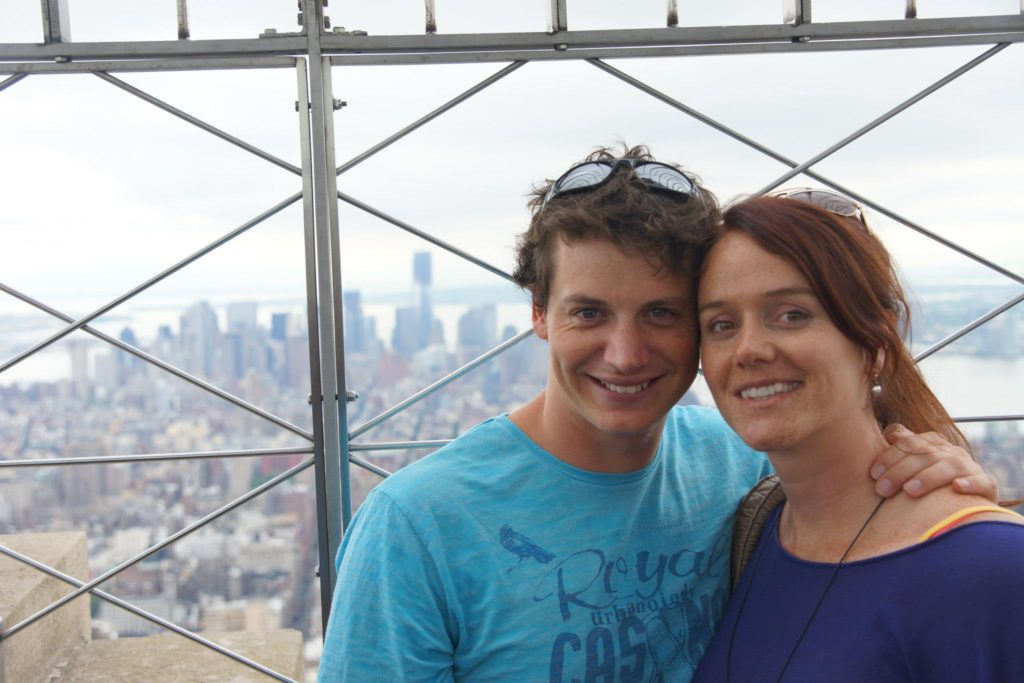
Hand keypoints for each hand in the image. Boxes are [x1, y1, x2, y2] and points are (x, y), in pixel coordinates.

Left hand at [870, 424, 997, 501]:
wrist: (962, 503)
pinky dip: (970, 484)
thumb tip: (890, 433)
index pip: (909, 442)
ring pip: (951, 465)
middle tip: (882, 489)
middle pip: (926, 454)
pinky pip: (982, 481)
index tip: (873, 474)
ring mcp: (970, 467)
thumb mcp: (911, 463)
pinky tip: (956, 488)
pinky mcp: (987, 485)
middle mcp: (951, 451)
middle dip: (901, 471)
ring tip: (909, 491)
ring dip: (929, 477)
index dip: (889, 456)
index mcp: (932, 443)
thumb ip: (900, 447)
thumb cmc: (926, 481)